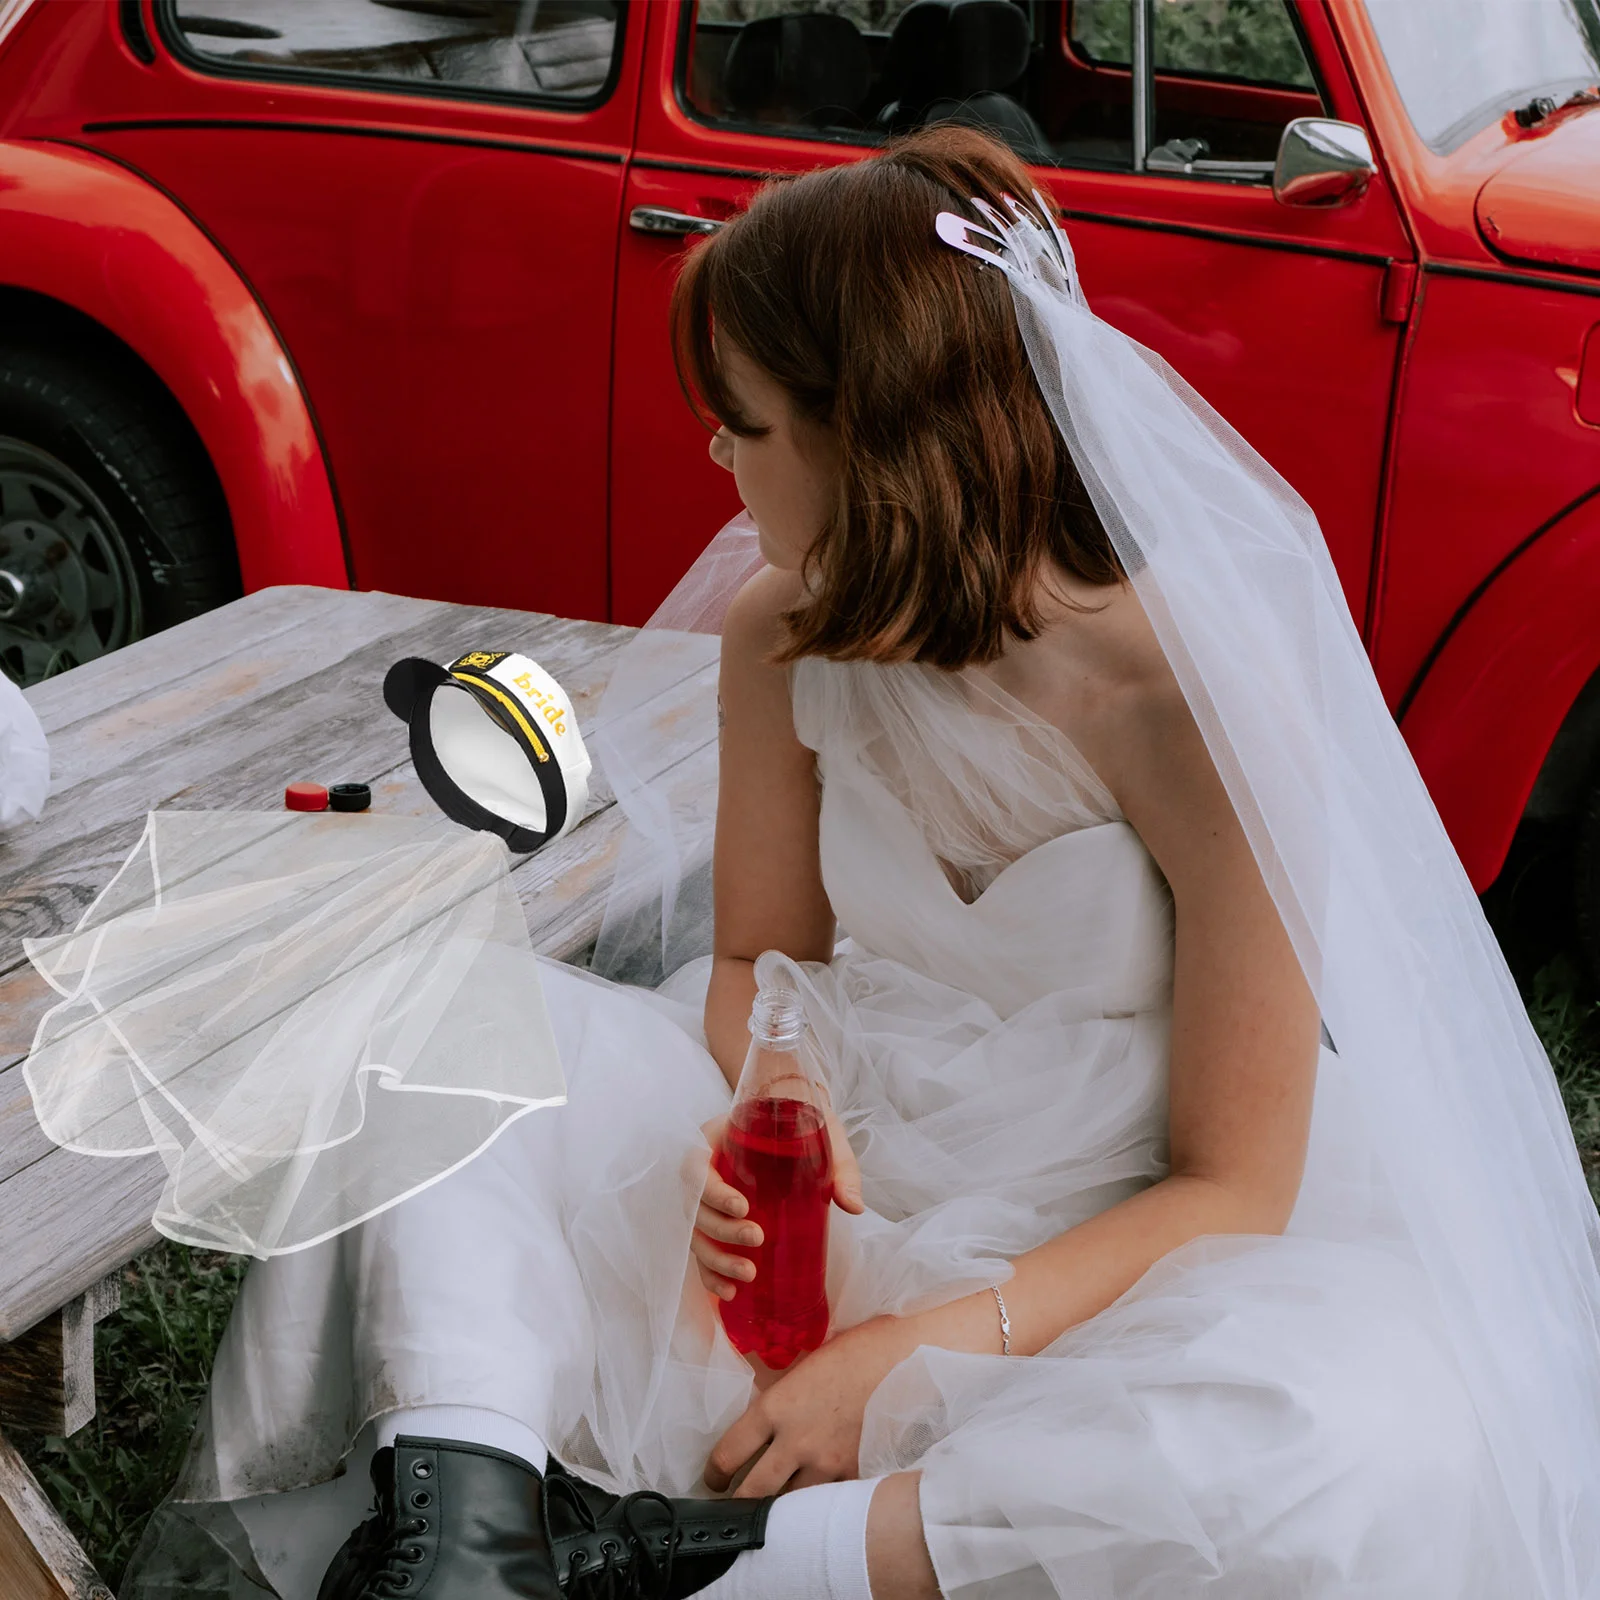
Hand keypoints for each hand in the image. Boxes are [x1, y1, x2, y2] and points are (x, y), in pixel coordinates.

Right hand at [691, 1112, 865, 1300]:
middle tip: (757, 1238)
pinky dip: (711, 1274)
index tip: (743, 1206)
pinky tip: (730, 1291)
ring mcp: (708, 1199)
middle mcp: (706, 1169)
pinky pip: (703, 1251)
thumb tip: (854, 1206)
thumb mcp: (825, 1138)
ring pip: (697, 1233)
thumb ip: (841, 1168)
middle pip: (696, 1206)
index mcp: (717, 1139)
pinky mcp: (717, 1222)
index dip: (712, 1191)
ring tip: (747, 1275)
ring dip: (716, 1259)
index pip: (697, 1167)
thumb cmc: (806, 1127)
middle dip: (722, 1230)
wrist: (798, 1125)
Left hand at [703, 1314, 914, 1496]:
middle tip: (736, 1507)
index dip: (715, 1473)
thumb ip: (782, 1397)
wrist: (908, 1357)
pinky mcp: (857, 1475)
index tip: (715, 1479)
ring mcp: (828, 1464)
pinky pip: (830, 1503)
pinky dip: (821, 1507)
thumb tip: (763, 1417)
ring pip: (790, 1507)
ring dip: (781, 1511)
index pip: (728, 1452)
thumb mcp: (805, 1366)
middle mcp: (796, 1441)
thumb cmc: (857, 1349)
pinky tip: (819, 1507)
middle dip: (739, 1504)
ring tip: (775, 1514)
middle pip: (752, 1493)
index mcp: (776, 1406)